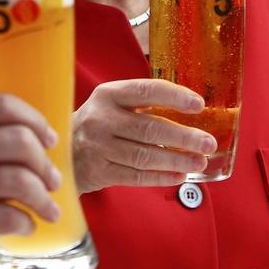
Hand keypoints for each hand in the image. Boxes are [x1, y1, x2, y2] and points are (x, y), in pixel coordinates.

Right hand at [0, 93, 61, 268]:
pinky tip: (27, 225)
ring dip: (43, 197)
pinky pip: (7, 216)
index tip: (49, 138)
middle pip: (19, 141)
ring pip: (19, 180)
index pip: (2, 105)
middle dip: (45, 163)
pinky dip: (25, 222)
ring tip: (48, 207)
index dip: (35, 120)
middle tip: (52, 179)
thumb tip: (31, 140)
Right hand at [72, 79, 216, 193]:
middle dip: (184, 137)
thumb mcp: (110, 103)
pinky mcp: (99, 171)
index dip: (174, 96)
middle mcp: (101, 119)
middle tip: (208, 143)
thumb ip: (142, 103)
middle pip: (149, 128)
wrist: (60, 151)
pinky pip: (135, 176)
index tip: (199, 104)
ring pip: (144, 155)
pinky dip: (160, 177)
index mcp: (108, 95)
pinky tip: (179, 176)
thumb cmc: (97, 124)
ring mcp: (98, 147)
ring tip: (199, 162)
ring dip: (176, 160)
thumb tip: (190, 107)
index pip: (146, 91)